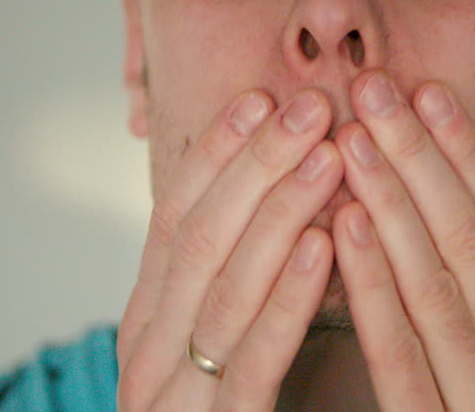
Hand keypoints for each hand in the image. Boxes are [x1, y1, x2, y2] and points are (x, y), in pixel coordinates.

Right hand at [117, 88, 341, 410]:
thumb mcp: (238, 336)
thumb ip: (266, 274)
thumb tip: (330, 208)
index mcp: (149, 314)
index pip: (176, 215)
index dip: (220, 152)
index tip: (266, 94)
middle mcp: (145, 347)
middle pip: (198, 235)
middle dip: (255, 164)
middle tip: (309, 103)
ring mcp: (169, 392)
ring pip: (221, 285)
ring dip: (278, 211)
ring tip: (329, 153)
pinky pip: (248, 359)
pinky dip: (287, 297)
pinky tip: (323, 245)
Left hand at [332, 69, 474, 410]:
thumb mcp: (466, 362)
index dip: (461, 155)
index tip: (422, 88)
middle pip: (472, 241)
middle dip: (423, 158)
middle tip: (377, 85)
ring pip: (442, 286)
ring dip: (396, 203)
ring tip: (354, 135)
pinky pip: (404, 356)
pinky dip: (373, 285)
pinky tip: (342, 227)